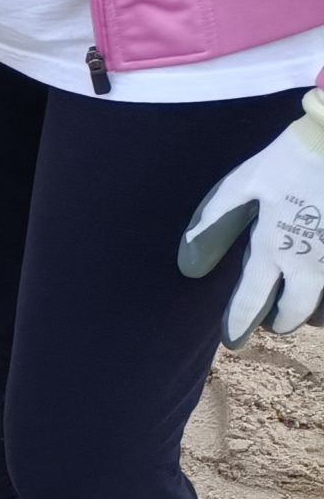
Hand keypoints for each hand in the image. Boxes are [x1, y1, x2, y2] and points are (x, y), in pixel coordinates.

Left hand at [177, 94, 323, 346]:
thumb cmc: (292, 158)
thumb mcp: (243, 185)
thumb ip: (214, 224)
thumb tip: (189, 267)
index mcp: (273, 249)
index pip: (250, 303)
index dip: (238, 325)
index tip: (233, 339)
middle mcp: (310, 264)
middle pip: (294, 314)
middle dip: (280, 320)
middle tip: (273, 318)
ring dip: (313, 311)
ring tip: (304, 303)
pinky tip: (323, 289)